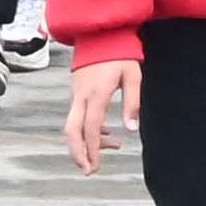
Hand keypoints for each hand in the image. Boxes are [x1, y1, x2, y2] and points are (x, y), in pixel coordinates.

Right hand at [65, 56, 139, 170]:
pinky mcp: (76, 94)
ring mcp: (76, 96)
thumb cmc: (121, 54)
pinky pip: (77, 117)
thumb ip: (132, 102)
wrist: (100, 35)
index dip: (92, 149)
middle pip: (72, 132)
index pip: (91, 128)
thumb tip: (131, 129)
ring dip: (84, 143)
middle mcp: (81, 98)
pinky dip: (87, 130)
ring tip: (104, 154)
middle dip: (78, 153)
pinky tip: (105, 135)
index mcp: (96, 94)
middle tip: (89, 170)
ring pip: (72, 126)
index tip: (95, 165)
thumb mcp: (133, 75)